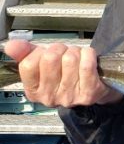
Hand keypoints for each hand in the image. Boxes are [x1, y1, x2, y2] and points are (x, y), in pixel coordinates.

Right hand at [3, 40, 122, 107]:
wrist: (93, 86)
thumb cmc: (64, 73)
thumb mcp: (41, 63)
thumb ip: (24, 53)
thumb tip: (10, 46)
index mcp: (33, 90)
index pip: (28, 64)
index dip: (39, 52)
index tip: (46, 54)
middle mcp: (49, 98)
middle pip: (50, 59)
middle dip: (59, 49)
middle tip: (65, 54)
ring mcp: (69, 97)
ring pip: (69, 59)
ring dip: (75, 51)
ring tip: (77, 58)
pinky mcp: (88, 94)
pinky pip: (86, 65)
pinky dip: (89, 55)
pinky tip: (88, 58)